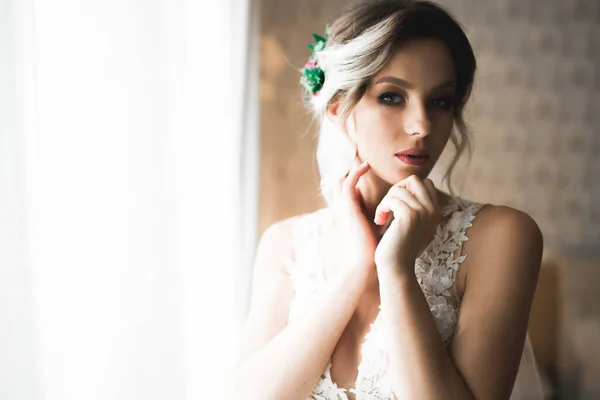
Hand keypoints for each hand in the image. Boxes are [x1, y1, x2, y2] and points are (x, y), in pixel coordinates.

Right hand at [323, 160, 377, 285]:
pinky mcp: (348, 209)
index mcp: (351, 214)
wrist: (368, 264)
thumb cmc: (377, 249)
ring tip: (364, 158)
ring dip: (352, 167)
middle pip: (341, 182)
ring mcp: (344, 209)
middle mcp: (345, 209)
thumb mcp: (382, 227)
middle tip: (364, 157)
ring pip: (341, 180)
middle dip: (351, 169)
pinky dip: (355, 173)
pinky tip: (366, 166)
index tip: (370, 168)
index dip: (357, 177)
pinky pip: (347, 184)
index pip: (350, 190)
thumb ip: (386, 215)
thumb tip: (400, 206)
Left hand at [373, 175, 440, 274]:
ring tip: (382, 218)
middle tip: (388, 208)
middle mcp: (433, 210)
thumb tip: (404, 185)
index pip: (424, 183)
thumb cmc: (398, 246)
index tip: (395, 206)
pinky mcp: (410, 216)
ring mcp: (423, 212)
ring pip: (399, 189)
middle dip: (396, 190)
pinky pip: (392, 199)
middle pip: (413, 180)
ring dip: (385, 202)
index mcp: (435, 211)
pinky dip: (382, 208)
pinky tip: (380, 221)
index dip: (405, 189)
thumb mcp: (410, 223)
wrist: (396, 268)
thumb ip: (413, 205)